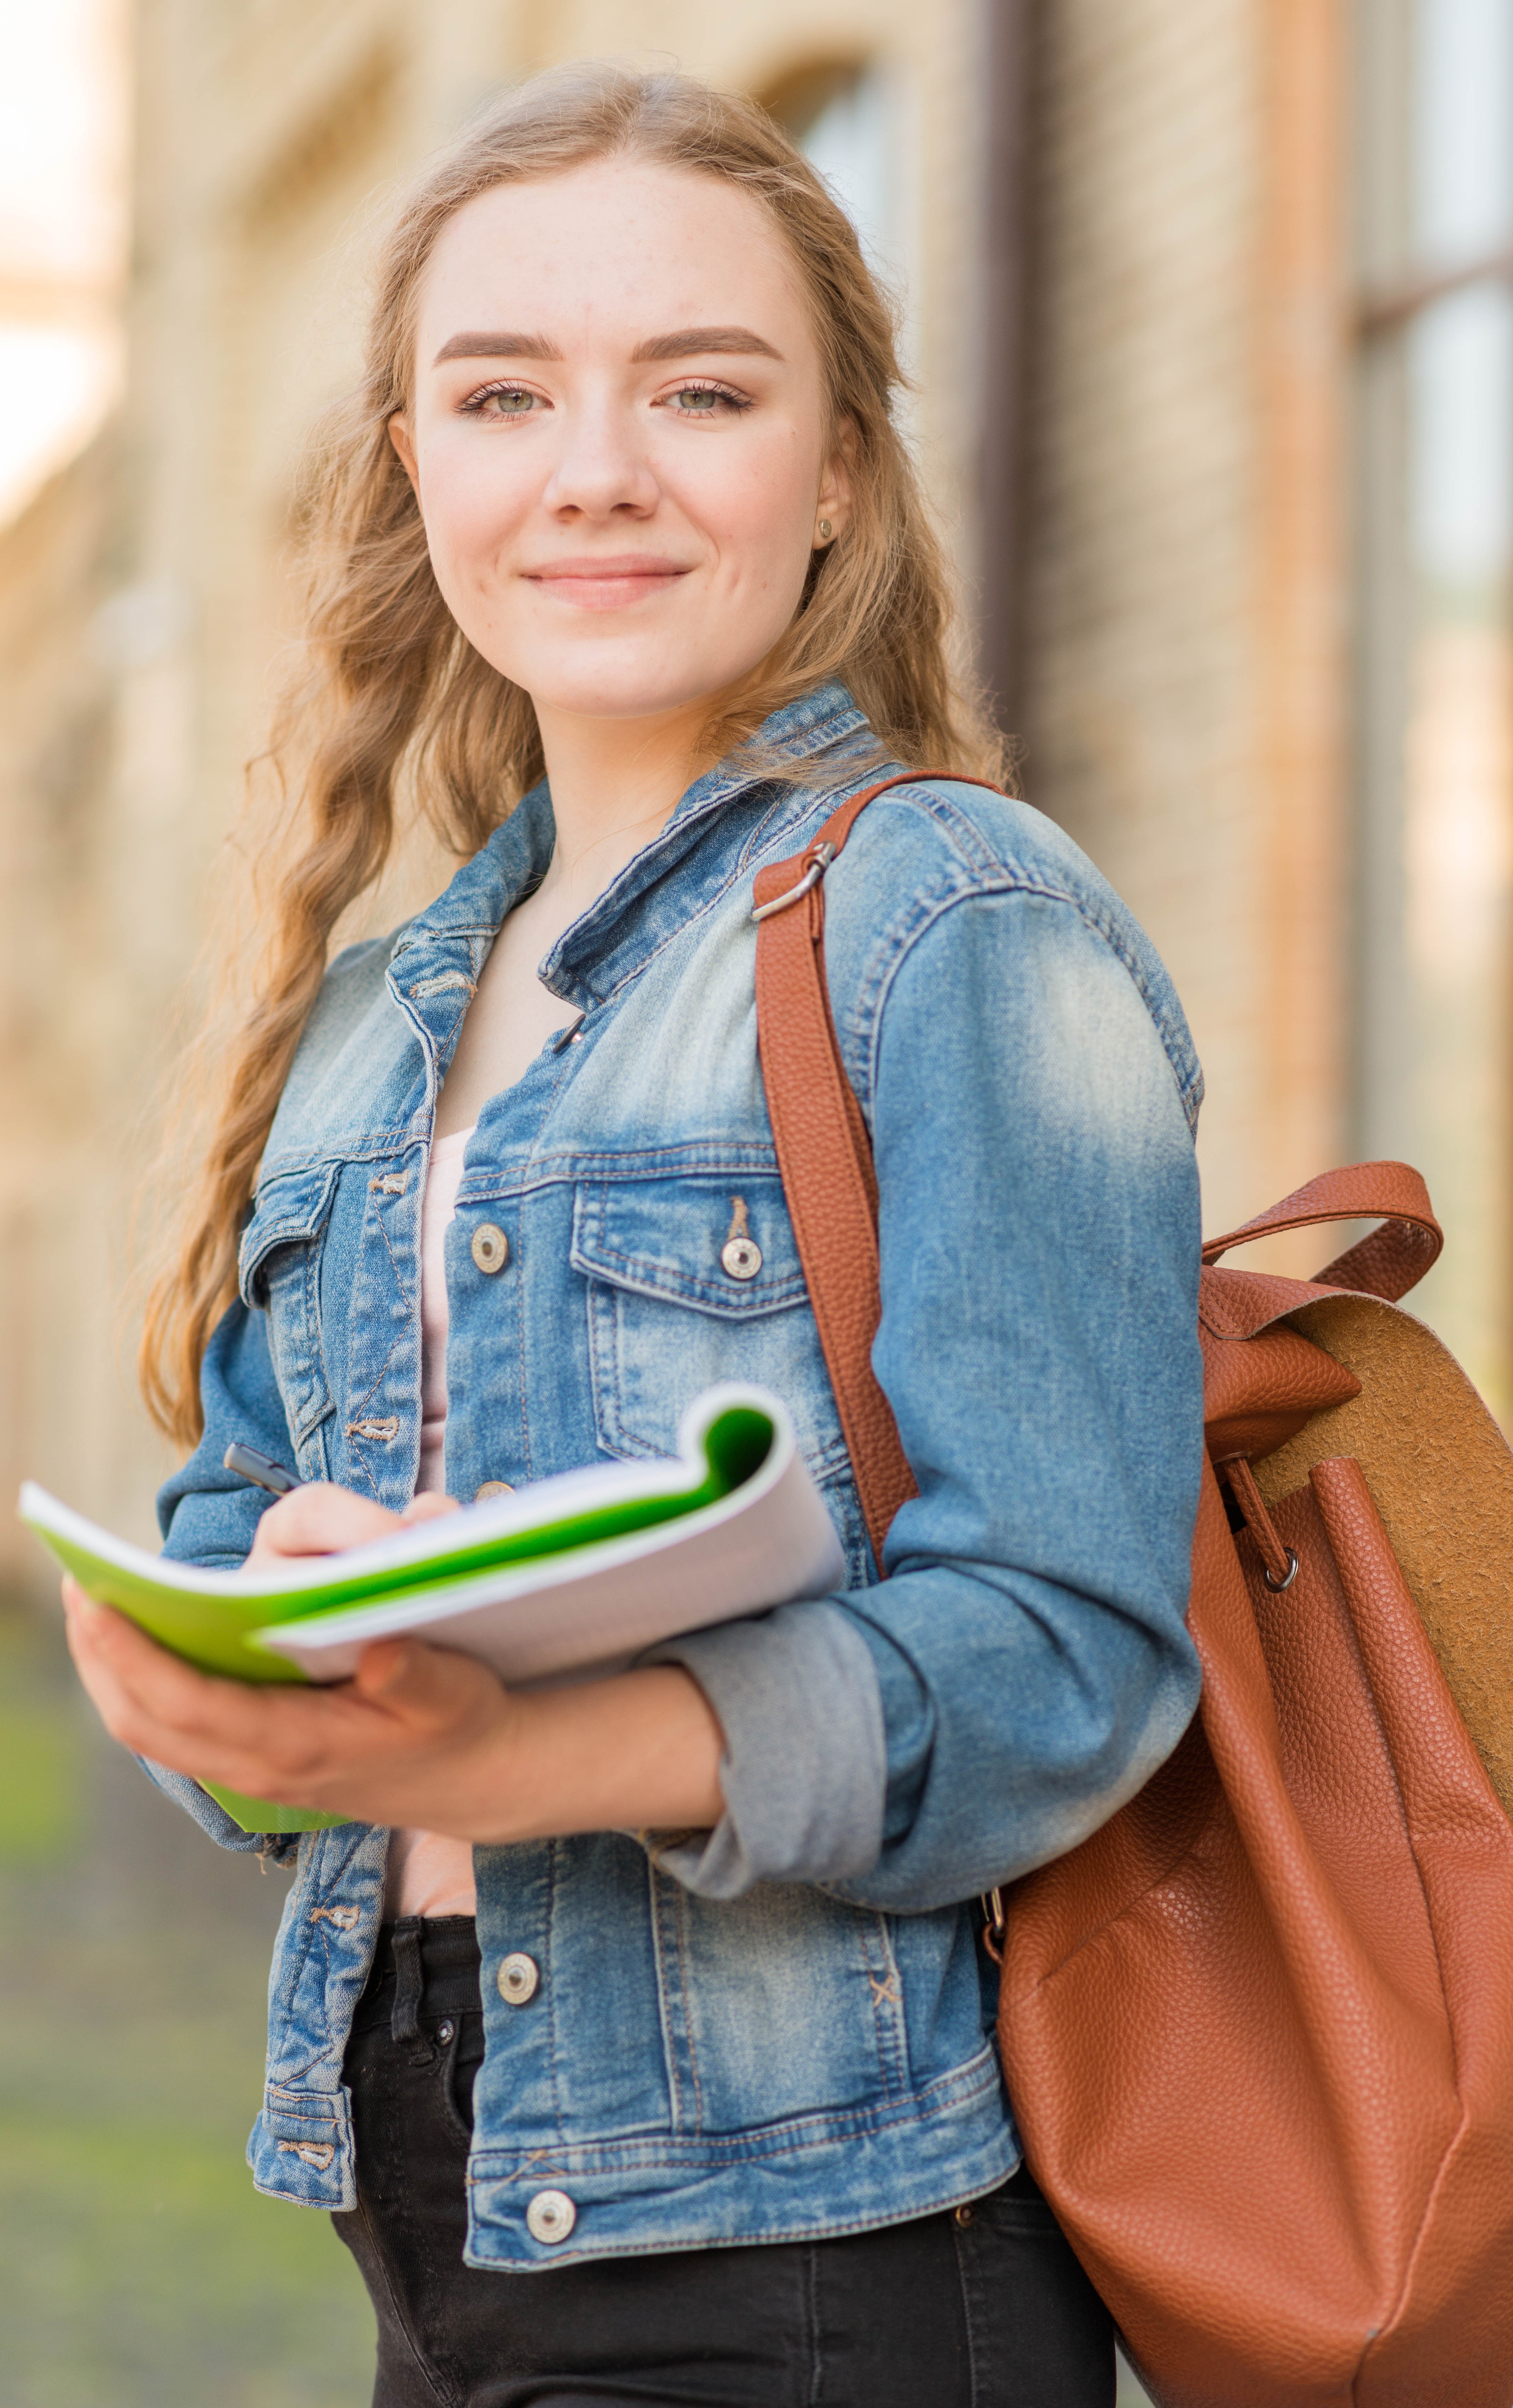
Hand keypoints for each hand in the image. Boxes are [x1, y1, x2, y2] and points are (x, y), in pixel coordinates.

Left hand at [60, 1484, 725, 1837]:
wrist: (474, 1773)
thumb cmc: (461, 1717)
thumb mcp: (456, 1692)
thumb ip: (418, 1673)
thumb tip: (377, 1654)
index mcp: (302, 1745)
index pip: (190, 1704)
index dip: (134, 1655)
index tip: (95, 1602)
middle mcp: (262, 1761)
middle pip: (147, 1720)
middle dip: (103, 1656)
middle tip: (76, 1589)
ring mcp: (253, 1764)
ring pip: (151, 1727)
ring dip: (111, 1669)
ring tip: (88, 1608)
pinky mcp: (255, 1751)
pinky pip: (172, 1725)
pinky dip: (140, 1684)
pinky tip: (130, 1640)